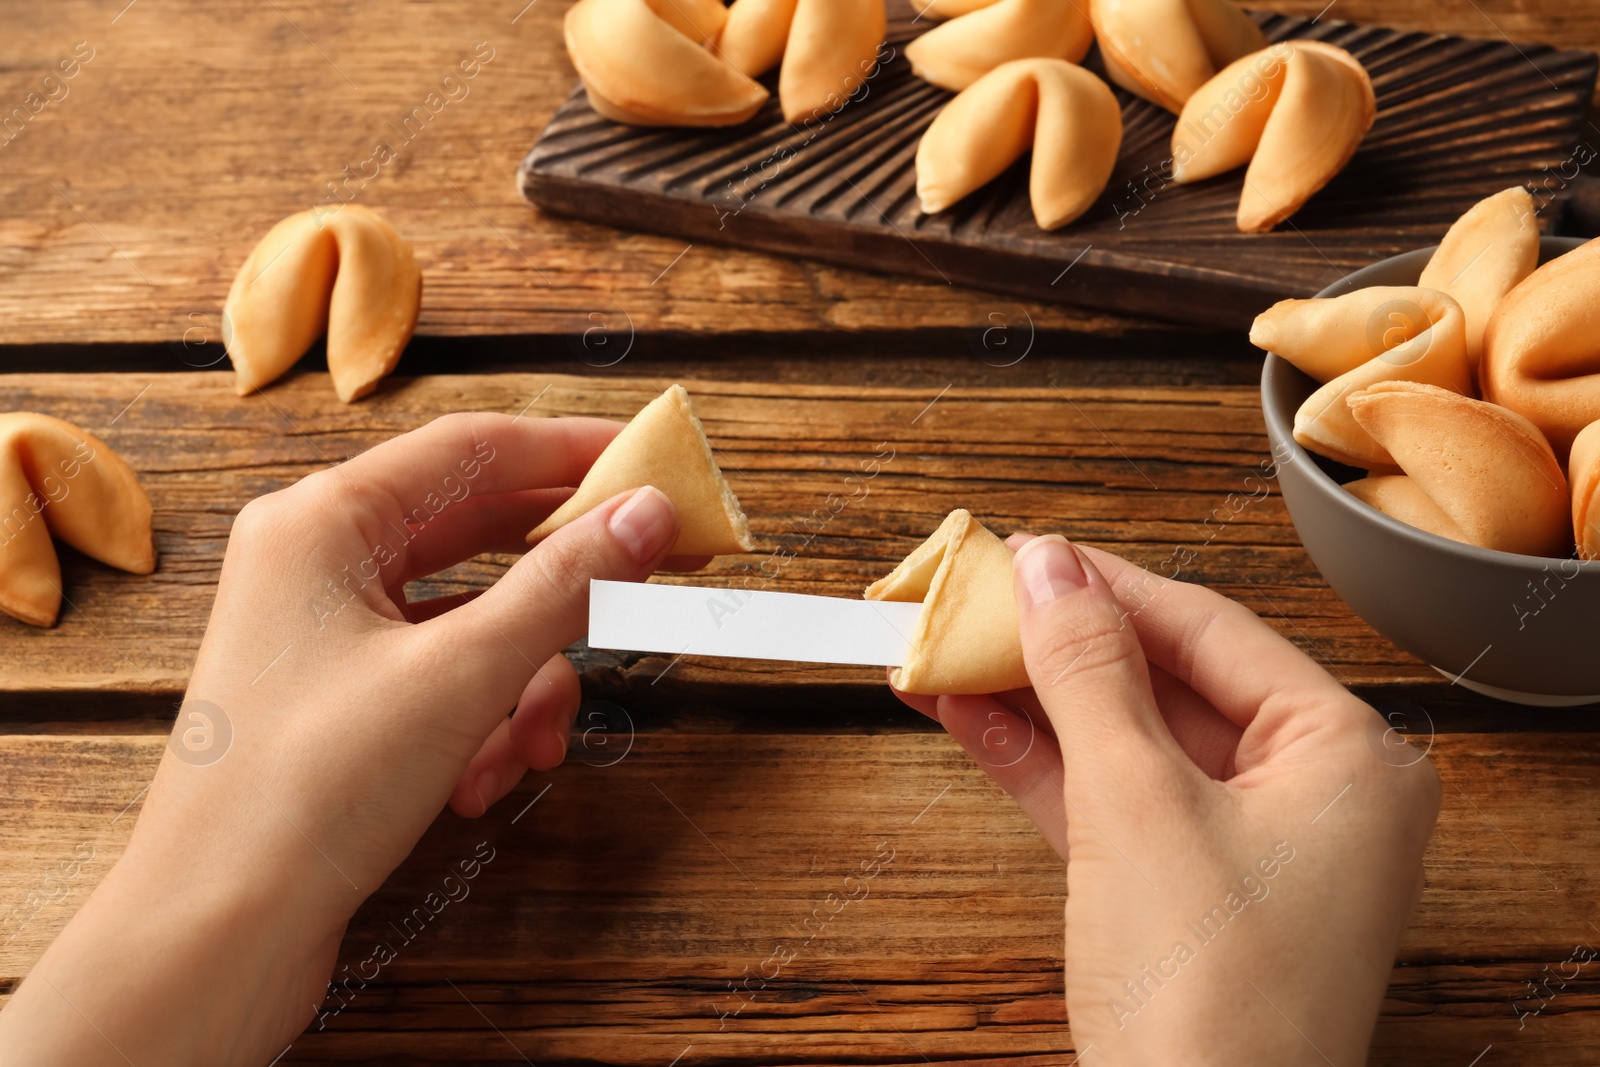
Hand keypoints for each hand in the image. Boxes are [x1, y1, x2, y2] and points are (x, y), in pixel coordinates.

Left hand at [0, 412, 698, 1066]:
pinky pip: (444, 679)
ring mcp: (327, 634)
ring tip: (537, 746)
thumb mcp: (461, 675)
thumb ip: (564, 586)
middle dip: (564, 580)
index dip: (574, 453)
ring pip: (471, 620)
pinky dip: (481, 723)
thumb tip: (648, 513)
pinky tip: (480, 783)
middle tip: (652, 580)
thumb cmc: (307, 791)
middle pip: (478, 535)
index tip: (655, 465)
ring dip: (524, 682)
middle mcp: (319, 563)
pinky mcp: (342, 700)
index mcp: (323, 522)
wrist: (216, 936)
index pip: (473, 449)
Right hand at [893, 534, 1439, 1066]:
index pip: (1211, 629)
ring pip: (1126, 745)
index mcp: (1346, 758)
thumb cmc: (1213, 1005)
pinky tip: (971, 721)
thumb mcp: (1138, 807)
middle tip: (975, 599)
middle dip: (1058, 647)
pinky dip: (1042, 766)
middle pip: (1164, 683)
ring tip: (947, 652)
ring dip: (1034, 703)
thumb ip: (1089, 676)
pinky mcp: (1186, 897)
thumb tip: (1051, 572)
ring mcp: (1247, 851)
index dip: (1106, 585)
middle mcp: (1311, 797)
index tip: (1025, 553)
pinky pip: (1110, 803)